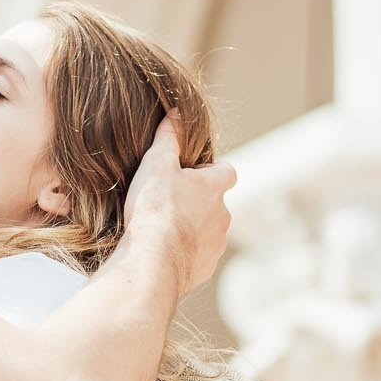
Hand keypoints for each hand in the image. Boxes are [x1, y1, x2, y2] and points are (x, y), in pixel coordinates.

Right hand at [120, 111, 234, 295]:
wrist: (153, 259)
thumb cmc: (155, 208)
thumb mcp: (157, 163)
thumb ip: (168, 137)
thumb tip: (177, 111)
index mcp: (214, 188)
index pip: (227, 172)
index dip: (212, 170)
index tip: (193, 173)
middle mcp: (222, 216)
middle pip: (217, 204)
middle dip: (198, 203)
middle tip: (170, 204)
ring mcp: (216, 244)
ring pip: (209, 232)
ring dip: (192, 230)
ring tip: (164, 231)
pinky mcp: (204, 268)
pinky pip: (198, 258)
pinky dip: (185, 254)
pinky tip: (163, 253)